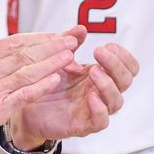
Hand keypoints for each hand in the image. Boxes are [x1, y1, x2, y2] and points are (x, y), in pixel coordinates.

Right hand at [0, 31, 77, 153]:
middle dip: (50, 46)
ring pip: (28, 70)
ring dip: (52, 62)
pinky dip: (42, 85)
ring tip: (70, 56)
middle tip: (70, 41)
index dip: (36, 38)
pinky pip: (24, 94)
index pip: (13, 42)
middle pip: (25, 53)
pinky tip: (56, 79)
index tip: (53, 36)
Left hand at [8, 36, 137, 143]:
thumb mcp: (57, 60)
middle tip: (99, 52)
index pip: (128, 68)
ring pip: (117, 101)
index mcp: (100, 76)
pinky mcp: (83, 125)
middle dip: (116, 64)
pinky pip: (101, 122)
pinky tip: (91, 97)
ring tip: (93, 71)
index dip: (124, 56)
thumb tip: (81, 28)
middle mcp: (101, 93)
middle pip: (126, 81)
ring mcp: (94, 109)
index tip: (107, 45)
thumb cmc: (46, 84)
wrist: (25, 107)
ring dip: (108, 84)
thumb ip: (70, 44)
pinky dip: (100, 110)